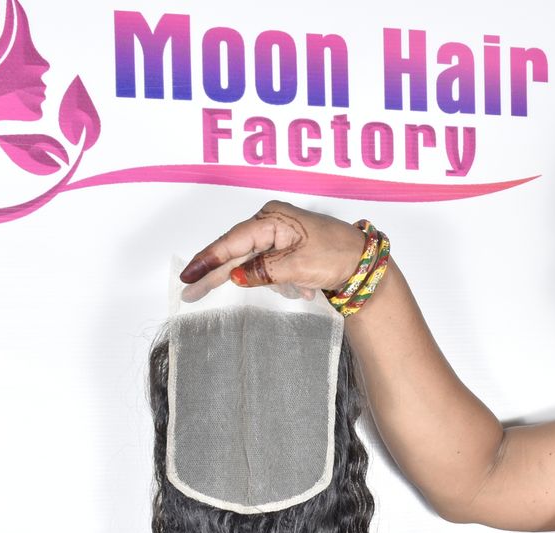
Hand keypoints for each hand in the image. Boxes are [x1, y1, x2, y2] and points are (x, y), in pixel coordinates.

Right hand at [179, 200, 365, 302]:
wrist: (366, 264)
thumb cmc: (338, 256)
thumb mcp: (298, 266)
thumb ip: (263, 271)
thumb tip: (235, 276)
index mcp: (272, 219)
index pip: (231, 243)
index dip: (207, 261)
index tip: (188, 278)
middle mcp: (272, 224)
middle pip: (236, 253)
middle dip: (219, 275)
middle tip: (190, 292)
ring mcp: (280, 237)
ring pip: (257, 266)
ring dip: (276, 283)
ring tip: (304, 287)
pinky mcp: (288, 251)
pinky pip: (273, 270)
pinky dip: (286, 283)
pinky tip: (307, 288)